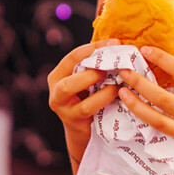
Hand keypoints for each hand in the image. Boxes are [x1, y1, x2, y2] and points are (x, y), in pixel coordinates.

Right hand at [47, 41, 120, 166]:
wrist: (85, 131)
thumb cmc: (89, 99)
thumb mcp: (88, 82)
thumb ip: (94, 67)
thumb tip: (117, 46)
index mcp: (58, 76)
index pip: (72, 58)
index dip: (92, 49)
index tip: (114, 43)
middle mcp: (55, 91)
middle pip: (67, 80)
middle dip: (90, 73)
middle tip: (110, 70)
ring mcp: (62, 108)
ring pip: (73, 94)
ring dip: (98, 89)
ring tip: (116, 87)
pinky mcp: (73, 121)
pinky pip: (87, 109)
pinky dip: (103, 100)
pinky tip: (116, 97)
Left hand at [116, 47, 173, 174]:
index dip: (163, 59)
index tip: (146, 50)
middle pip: (162, 97)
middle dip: (139, 82)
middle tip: (123, 72)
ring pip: (156, 120)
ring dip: (136, 106)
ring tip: (122, 94)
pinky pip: (162, 141)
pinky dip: (147, 131)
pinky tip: (132, 124)